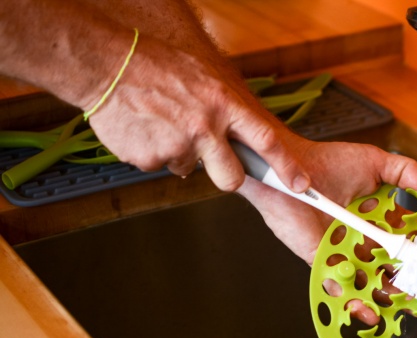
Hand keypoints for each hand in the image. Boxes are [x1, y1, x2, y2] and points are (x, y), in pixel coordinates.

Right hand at [87, 34, 307, 192]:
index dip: (286, 168)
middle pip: (231, 178)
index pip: (266, 142)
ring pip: (189, 169)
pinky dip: (152, 151)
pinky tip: (144, 128)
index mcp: (224, 104)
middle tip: (212, 161)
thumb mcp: (204, 79)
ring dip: (179, 153)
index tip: (301, 185)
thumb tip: (237, 137)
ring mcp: (178, 145)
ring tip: (162, 123)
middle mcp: (205, 127)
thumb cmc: (155, 67)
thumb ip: (223, 110)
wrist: (106, 65)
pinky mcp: (150, 159)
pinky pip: (159, 165)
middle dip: (227, 177)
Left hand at [236, 137, 416, 324]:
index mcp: (381, 220)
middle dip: (414, 285)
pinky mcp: (322, 262)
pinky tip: (368, 313)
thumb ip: (405, 172)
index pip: (410, 241)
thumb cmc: (327, 162)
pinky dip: (353, 303)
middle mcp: (365, 239)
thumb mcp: (374, 162)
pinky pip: (339, 287)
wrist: (288, 167)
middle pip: (394, 268)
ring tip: (408, 309)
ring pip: (370, 283)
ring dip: (388, 299)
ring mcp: (345, 253)